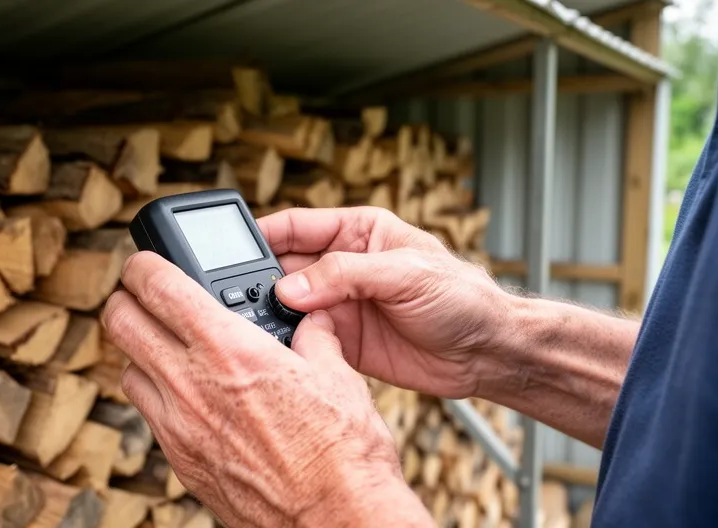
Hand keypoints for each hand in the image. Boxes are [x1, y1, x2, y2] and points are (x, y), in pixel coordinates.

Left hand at [102, 251, 430, 527]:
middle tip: (146, 298)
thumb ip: (312, 335)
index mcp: (228, 348)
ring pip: (127, 369)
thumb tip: (309, 319)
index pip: (155, 285)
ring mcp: (179, 426)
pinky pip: (148, 414)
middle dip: (128, 300)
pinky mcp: (180, 461)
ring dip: (142, 352)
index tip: (146, 263)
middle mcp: (191, 384)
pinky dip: (158, 395)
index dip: (143, 264)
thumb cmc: (342, 451)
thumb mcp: (336, 373)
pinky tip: (190, 396)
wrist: (336, 519)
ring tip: (171, 349)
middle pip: (120, 322)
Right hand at [258, 207, 514, 399]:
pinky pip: (303, 339)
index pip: (296, 226)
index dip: (263, 235)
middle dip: (260, 280)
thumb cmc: (460, 297)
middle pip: (284, 267)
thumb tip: (291, 287)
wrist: (487, 352)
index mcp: (356, 232)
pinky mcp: (341, 342)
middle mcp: (341, 267)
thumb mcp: (404, 274)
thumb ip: (346, 275)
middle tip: (239, 295)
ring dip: (271, 314)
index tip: (230, 249)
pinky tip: (281, 347)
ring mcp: (339, 305)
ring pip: (287, 306)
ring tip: (256, 323)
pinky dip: (289, 344)